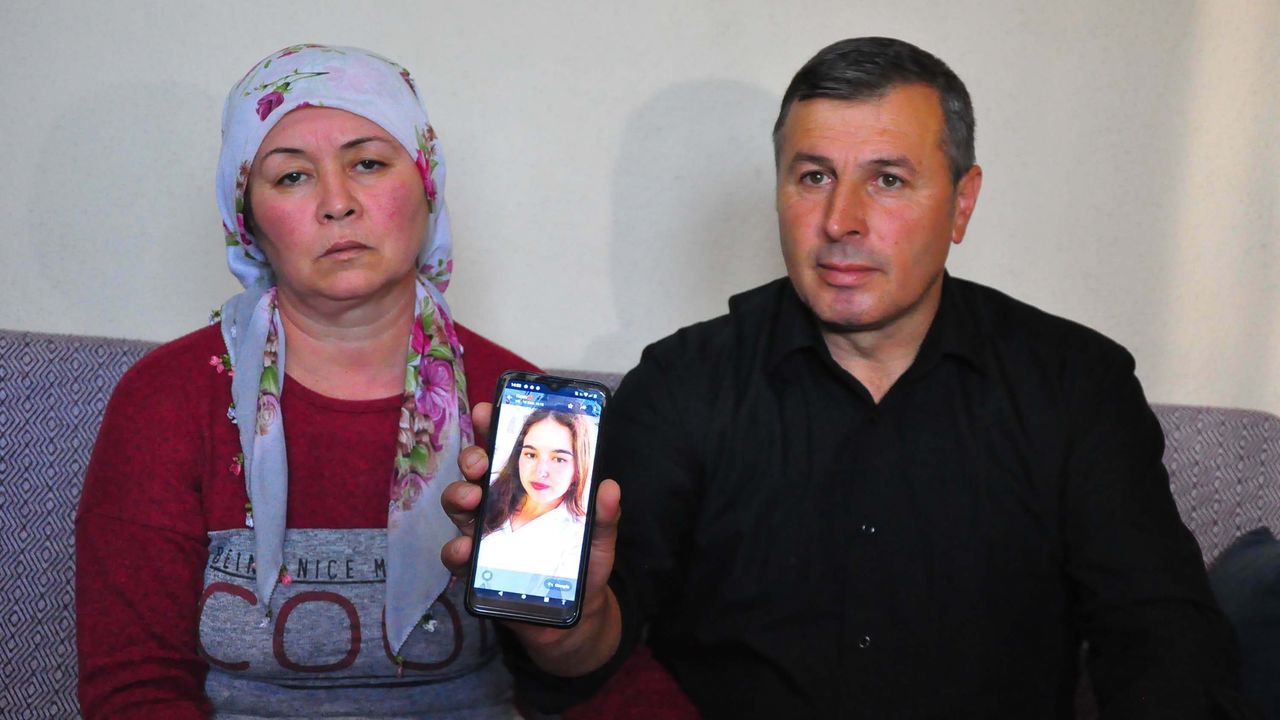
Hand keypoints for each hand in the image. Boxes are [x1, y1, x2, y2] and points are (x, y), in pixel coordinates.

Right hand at [441, 401, 623, 675]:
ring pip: (458, 507)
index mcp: (525, 488)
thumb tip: (610, 487)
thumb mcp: (599, 538)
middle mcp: (498, 506)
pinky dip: (456, 550)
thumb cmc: (583, 567)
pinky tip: (465, 550)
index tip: (486, 410)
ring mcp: (483, 536)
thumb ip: (604, 515)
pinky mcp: (476, 570)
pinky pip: (457, 556)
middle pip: (474, 473)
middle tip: (480, 463)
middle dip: (471, 460)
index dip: (490, 427)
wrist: (575, 617)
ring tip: (471, 499)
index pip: (504, 451)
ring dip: (458, 497)